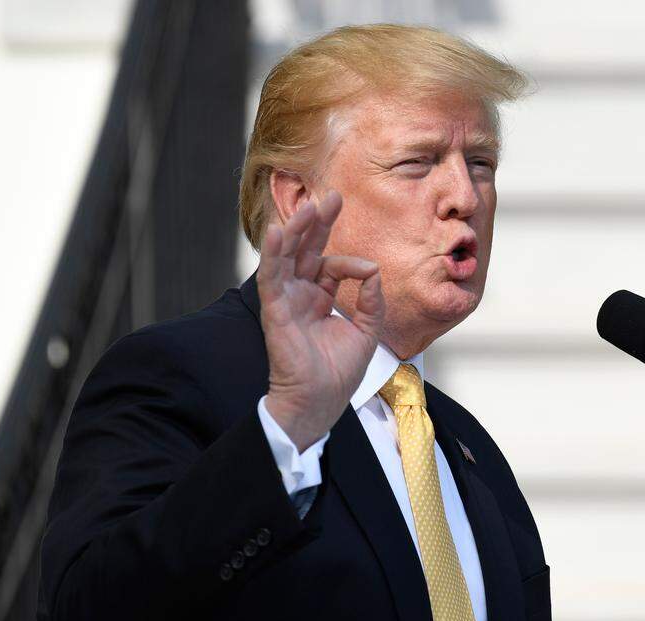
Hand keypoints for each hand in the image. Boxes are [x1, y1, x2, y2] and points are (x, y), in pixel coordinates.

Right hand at [257, 191, 384, 451]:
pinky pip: (271, 278)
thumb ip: (372, 300)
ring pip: (287, 256)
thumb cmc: (339, 372)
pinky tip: (275, 232)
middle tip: (331, 195)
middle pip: (306, 249)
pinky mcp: (275, 311)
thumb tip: (373, 270)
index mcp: (320, 297)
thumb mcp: (367, 330)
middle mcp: (301, 294)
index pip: (333, 264)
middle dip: (318, 222)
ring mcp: (286, 300)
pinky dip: (272, 254)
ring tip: (307, 205)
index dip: (353, 262)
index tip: (369, 271)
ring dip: (296, 230)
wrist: (321, 401)